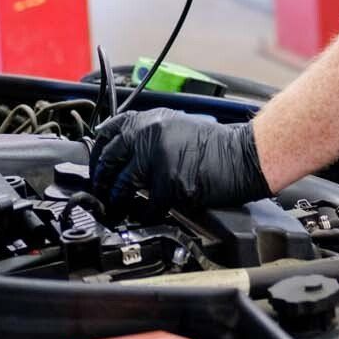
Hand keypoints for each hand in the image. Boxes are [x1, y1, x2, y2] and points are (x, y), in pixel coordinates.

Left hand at [90, 108, 271, 213]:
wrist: (242, 155)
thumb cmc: (216, 145)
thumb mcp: (177, 127)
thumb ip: (149, 136)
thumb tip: (124, 155)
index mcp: (150, 120)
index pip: (109, 131)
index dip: (98, 152)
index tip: (95, 165)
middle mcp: (149, 135)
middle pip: (109, 159)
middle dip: (101, 180)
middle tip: (101, 193)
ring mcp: (157, 159)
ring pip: (122, 185)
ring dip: (117, 201)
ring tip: (116, 210)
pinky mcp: (168, 183)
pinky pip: (147, 205)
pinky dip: (144, 215)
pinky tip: (145, 218)